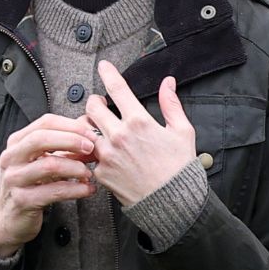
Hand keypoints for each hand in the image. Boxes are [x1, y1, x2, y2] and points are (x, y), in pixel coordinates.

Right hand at [0, 113, 96, 257]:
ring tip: (88, 173)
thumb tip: (88, 130)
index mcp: (17, 142)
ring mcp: (15, 179)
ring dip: (75, 167)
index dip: (71, 126)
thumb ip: (61, 145)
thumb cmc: (28, 185)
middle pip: (42, 139)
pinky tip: (87, 189)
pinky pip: (54, 191)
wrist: (8, 217)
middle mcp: (12, 158)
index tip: (91, 133)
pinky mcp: (23, 200)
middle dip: (72, 140)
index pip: (45, 123)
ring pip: (49, 165)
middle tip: (91, 148)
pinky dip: (75, 189)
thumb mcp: (39, 160)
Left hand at [83, 65, 195, 205]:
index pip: (117, 88)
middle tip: (100, 104)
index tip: (103, 66)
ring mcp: (107, 154)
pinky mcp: (101, 172)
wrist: (172, 204)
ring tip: (100, 129)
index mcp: (139, 122)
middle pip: (92, 107)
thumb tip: (168, 83)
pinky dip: (93, 151)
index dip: (108, 73)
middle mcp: (119, 135)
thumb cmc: (179, 169)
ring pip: (86, 130)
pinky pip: (90, 155)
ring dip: (90, 126)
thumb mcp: (182, 132)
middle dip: (95, 102)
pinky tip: (104, 153)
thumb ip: (171, 104)